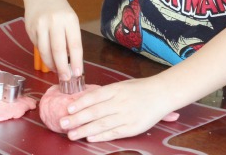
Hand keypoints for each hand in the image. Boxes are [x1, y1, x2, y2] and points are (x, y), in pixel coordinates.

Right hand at [24, 0, 82, 79]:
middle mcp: (55, 21)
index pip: (74, 44)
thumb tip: (72, 62)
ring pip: (45, 51)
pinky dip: (43, 55)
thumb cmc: (60, 10)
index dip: (76, 60)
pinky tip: (48, 57)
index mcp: (70, 19)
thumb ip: (71, 39)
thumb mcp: (71, 20)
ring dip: (51, 64)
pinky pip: (38, 46)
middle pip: (58, 50)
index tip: (77, 73)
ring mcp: (41, 25)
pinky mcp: (30, 28)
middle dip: (62, 67)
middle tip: (65, 78)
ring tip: (56, 70)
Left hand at [60, 77, 175, 141]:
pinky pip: (113, 133)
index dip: (80, 103)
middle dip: (77, 118)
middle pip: (95, 112)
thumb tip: (85, 101)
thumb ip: (106, 94)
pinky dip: (101, 136)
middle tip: (63, 123)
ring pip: (102, 124)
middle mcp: (120, 102)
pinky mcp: (132, 127)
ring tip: (72, 134)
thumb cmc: (141, 89)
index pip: (94, 97)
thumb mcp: (122, 85)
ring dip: (85, 130)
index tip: (67, 108)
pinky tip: (90, 138)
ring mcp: (126, 115)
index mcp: (116, 89)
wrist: (162, 93)